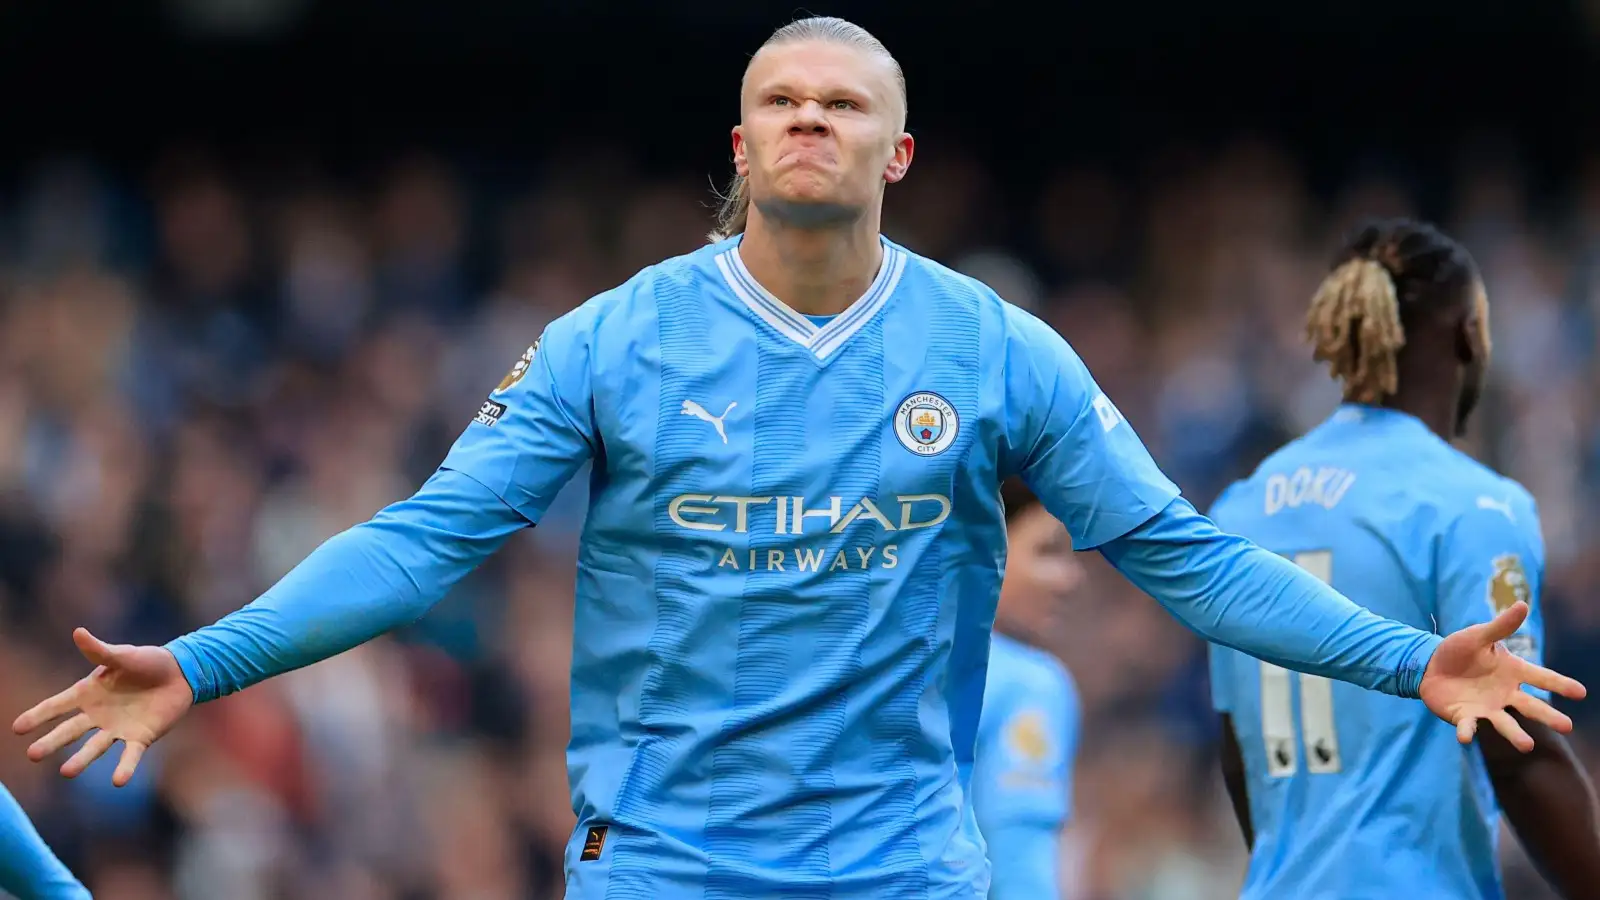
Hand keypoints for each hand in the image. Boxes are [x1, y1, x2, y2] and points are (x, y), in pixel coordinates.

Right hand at [12, 628, 194, 785]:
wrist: (180, 673)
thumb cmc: (147, 662)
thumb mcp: (123, 655)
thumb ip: (100, 651)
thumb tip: (78, 632)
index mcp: (88, 694)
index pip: (58, 706)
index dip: (38, 715)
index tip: (17, 728)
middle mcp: (98, 715)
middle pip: (70, 731)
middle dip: (52, 742)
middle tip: (33, 755)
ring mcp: (117, 729)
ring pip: (95, 747)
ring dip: (82, 760)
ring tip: (66, 772)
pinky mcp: (140, 738)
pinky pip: (130, 755)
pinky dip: (125, 767)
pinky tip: (118, 781)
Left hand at [1420, 601, 1586, 750]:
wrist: (1429, 666)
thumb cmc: (1459, 650)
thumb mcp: (1478, 636)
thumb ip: (1500, 626)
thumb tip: (1522, 604)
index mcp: (1512, 672)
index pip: (1541, 678)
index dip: (1560, 684)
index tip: (1581, 692)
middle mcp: (1504, 694)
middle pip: (1531, 706)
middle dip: (1548, 716)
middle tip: (1567, 726)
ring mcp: (1486, 708)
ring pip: (1505, 723)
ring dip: (1515, 734)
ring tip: (1527, 745)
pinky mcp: (1464, 717)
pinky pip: (1468, 726)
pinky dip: (1467, 732)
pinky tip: (1465, 738)